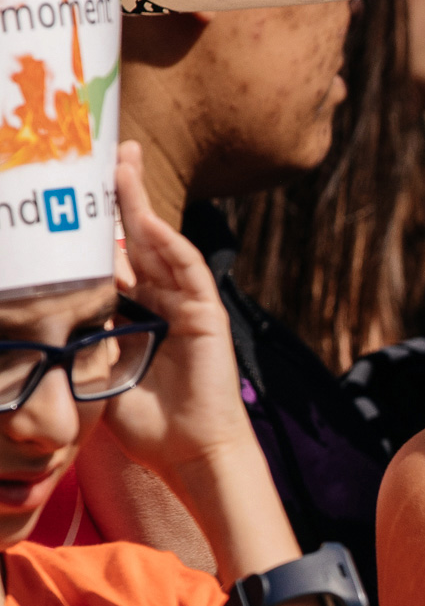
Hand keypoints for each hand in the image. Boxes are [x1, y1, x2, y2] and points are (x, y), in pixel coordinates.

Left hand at [104, 143, 255, 488]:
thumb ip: (79, 337)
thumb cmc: (146, 424)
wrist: (189, 454)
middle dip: (121, 194)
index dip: (96, 222)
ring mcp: (186, 306)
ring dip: (143, 204)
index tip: (73, 189)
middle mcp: (162, 302)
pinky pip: (189, 270)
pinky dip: (170, 243)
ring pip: (161, 243)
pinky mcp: (207, 317)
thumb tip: (36, 311)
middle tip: (104, 151)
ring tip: (123, 165)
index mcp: (136, 314)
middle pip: (138, 237)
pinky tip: (151, 219)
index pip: (114, 256)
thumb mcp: (96, 370)